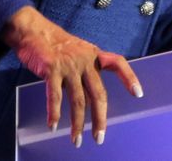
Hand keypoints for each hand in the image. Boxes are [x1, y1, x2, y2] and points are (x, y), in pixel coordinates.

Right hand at [1, 6, 142, 147]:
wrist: (33, 30)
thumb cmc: (55, 44)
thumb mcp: (77, 52)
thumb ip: (86, 72)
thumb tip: (91, 100)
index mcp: (93, 55)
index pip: (117, 63)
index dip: (129, 77)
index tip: (138, 93)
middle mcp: (84, 60)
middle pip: (98, 94)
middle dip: (100, 118)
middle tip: (99, 137)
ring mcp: (69, 66)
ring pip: (78, 100)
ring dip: (77, 123)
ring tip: (76, 140)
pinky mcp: (51, 69)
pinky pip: (55, 97)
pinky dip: (54, 114)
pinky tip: (53, 126)